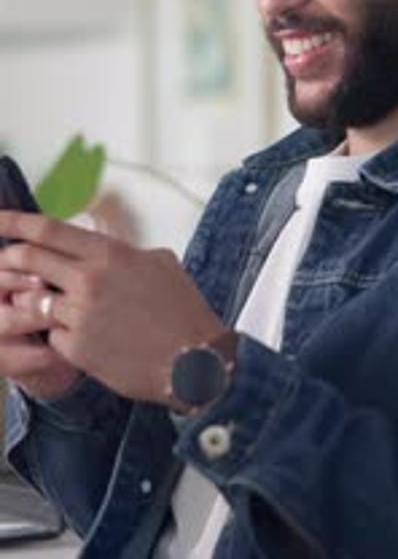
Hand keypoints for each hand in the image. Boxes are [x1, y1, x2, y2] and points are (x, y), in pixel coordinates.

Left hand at [0, 212, 226, 403]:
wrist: (195, 359)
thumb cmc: (183, 311)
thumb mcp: (160, 262)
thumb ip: (124, 251)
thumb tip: (106, 246)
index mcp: (109, 253)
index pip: (48, 230)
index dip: (15, 221)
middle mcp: (89, 280)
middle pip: (28, 260)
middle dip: (8, 258)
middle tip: (3, 261)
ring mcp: (80, 316)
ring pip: (32, 300)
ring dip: (31, 299)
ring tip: (44, 304)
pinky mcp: (76, 349)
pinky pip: (51, 335)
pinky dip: (58, 334)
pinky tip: (82, 338)